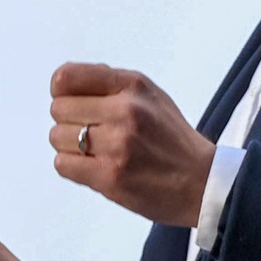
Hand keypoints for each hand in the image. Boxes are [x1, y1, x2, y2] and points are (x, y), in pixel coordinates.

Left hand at [48, 63, 216, 227]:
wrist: (202, 183)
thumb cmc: (174, 140)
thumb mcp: (152, 96)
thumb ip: (111, 84)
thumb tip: (65, 81)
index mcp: (133, 86)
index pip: (67, 77)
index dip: (62, 92)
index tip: (73, 103)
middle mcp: (125, 110)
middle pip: (58, 109)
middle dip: (69, 122)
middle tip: (93, 134)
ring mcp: (117, 144)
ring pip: (57, 137)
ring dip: (71, 147)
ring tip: (98, 152)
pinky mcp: (110, 176)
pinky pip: (62, 164)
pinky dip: (73, 167)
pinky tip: (95, 167)